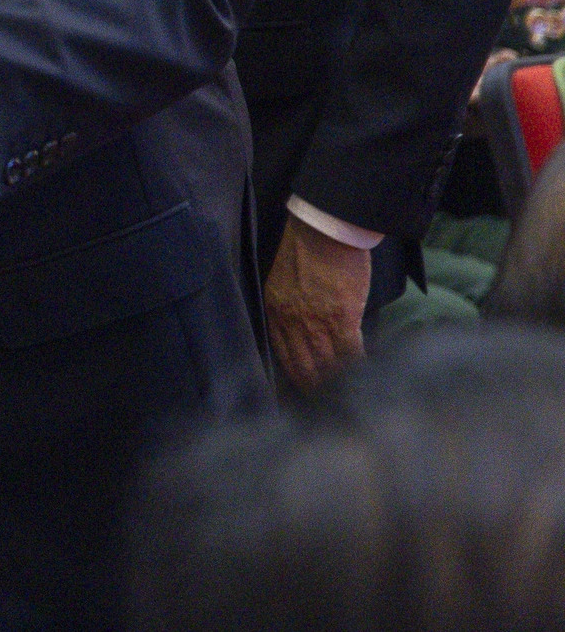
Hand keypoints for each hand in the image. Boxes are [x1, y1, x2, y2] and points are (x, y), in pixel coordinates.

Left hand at [265, 213, 369, 389]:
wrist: (325, 229)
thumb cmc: (307, 250)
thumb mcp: (285, 281)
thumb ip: (291, 310)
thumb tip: (308, 334)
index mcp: (276, 311)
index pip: (281, 354)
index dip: (291, 377)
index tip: (298, 396)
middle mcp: (291, 321)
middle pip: (302, 366)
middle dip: (312, 391)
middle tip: (322, 411)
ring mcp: (316, 322)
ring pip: (325, 366)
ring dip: (336, 387)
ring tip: (346, 406)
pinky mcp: (342, 319)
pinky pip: (350, 354)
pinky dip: (358, 370)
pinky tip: (366, 381)